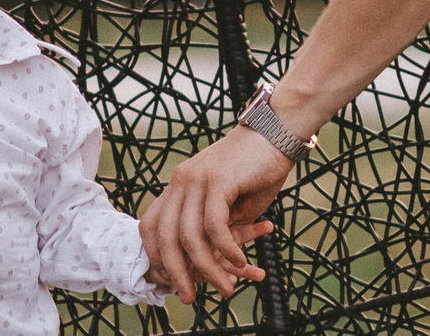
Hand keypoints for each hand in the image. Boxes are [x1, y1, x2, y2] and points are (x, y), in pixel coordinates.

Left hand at [139, 128, 293, 304]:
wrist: (278, 132)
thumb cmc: (257, 171)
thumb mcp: (231, 205)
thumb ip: (216, 228)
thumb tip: (208, 263)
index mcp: (179, 185)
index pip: (152, 225)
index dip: (157, 256)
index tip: (171, 280)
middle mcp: (181, 180)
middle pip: (163, 235)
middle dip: (174, 272)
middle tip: (189, 296)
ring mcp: (197, 179)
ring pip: (189, 236)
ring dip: (207, 269)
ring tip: (227, 287)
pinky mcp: (218, 180)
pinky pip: (214, 226)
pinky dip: (226, 250)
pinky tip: (240, 262)